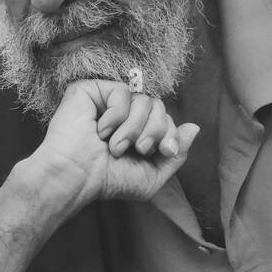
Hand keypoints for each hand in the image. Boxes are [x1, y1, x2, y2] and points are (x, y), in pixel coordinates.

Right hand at [23, 79, 199, 203]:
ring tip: (114, 146)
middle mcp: (122, 114)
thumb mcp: (152, 176)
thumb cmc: (107, 180)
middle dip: (154, 131)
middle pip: (159, 106)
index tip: (162, 152)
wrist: (76, 177)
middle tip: (136, 149)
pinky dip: (116, 115)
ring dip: (133, 128)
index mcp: (136, 131)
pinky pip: (122, 91)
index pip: (165, 119)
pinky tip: (100, 130)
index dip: (169, 134)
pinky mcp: (90, 90)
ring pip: (143, 99)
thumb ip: (176, 153)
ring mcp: (106, 101)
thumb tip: (194, 126)